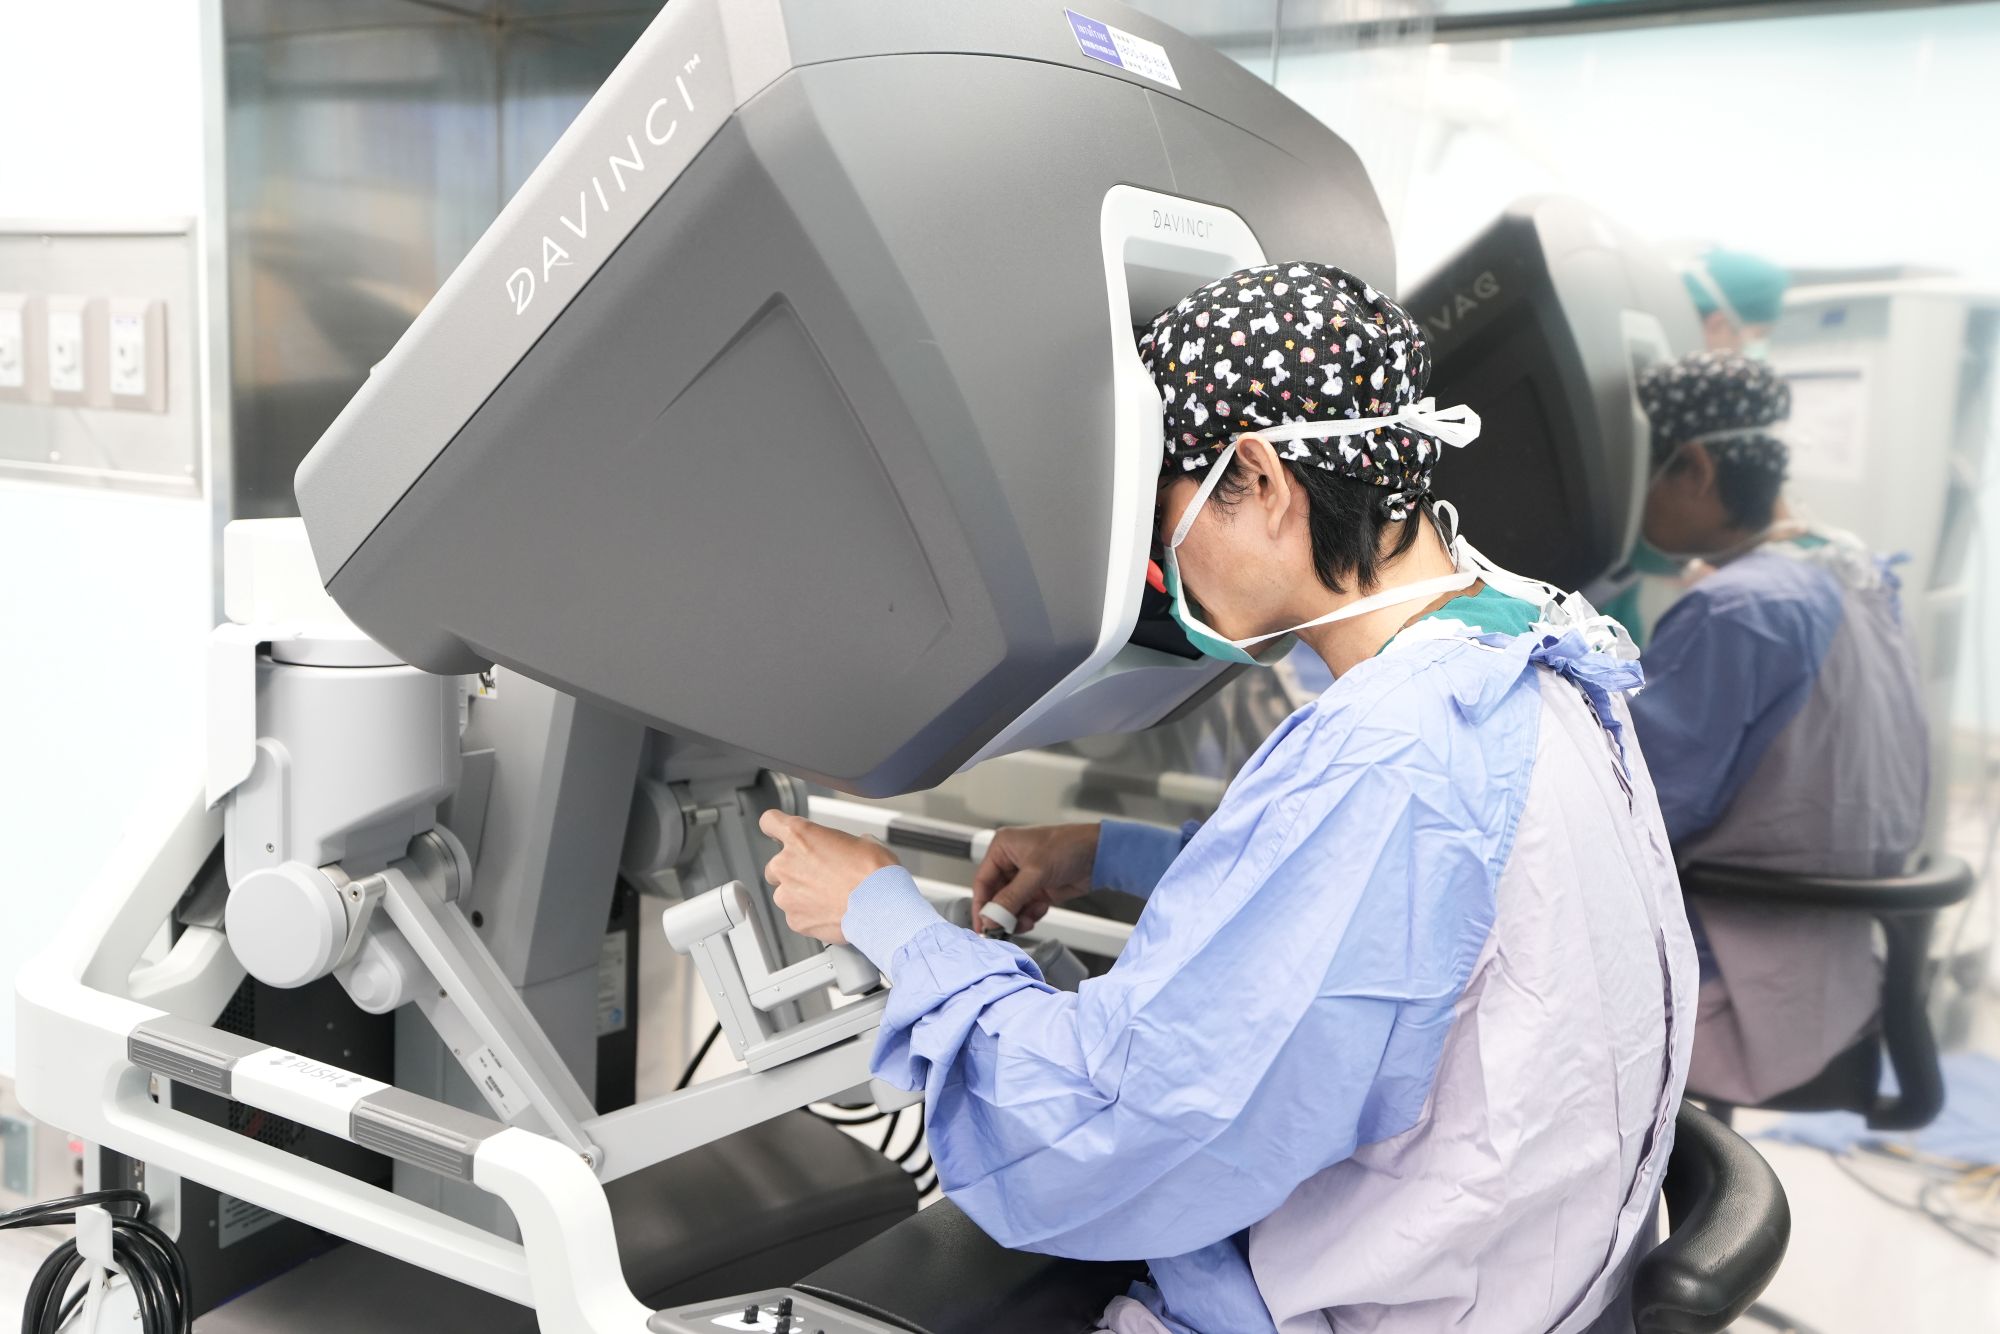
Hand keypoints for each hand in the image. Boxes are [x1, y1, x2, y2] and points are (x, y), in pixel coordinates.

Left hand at [759, 810, 899, 944]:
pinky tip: (831, 912)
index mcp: (800, 837)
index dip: (775, 827)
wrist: (882, 908)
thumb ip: (843, 843)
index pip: (770, 822)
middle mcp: (786, 864)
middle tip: (820, 875)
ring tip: (830, 897)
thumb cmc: (875, 874)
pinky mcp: (795, 920)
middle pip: (776, 864)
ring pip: (786, 893)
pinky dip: (810, 915)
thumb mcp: (865, 842)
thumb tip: (849, 848)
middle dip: (794, 869)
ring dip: (802, 894)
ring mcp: (787, 895)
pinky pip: (797, 915)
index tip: (777, 832)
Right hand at [971, 823, 1099, 933]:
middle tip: (1003, 930)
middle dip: (1001, 914)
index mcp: (1003, 848)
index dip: (981, 905)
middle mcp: (1011, 862)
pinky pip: (1025, 909)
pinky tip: (1038, 913)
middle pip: (995, 896)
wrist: (1100, 854)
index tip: (982, 927)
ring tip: (1025, 921)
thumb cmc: (1069, 846)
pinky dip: (1029, 915)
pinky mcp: (1039, 890)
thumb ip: (1011, 897)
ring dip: (1016, 917)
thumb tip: (990, 917)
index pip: (982, 881)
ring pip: (1010, 906)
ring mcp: (1025, 878)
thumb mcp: (1036, 872)